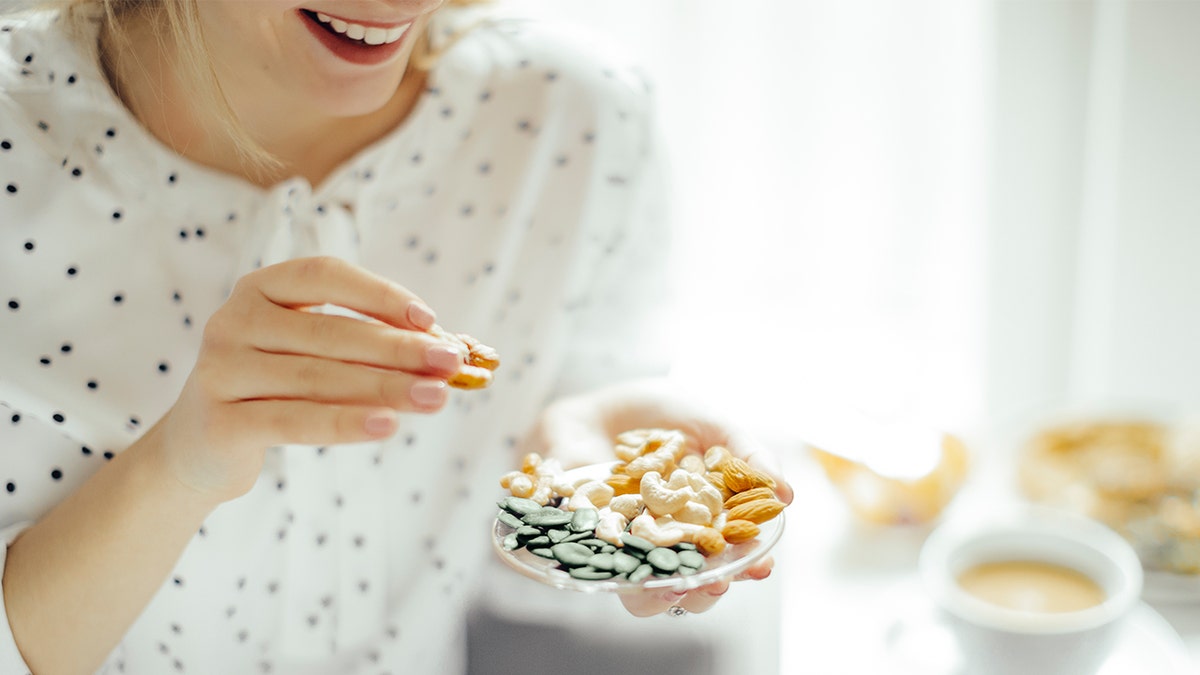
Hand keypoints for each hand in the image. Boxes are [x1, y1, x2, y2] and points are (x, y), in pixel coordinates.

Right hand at [157, 256, 461, 502]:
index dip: (379, 294)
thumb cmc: (277, 389)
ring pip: (318, 378)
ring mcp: (220, 370)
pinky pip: (294, 420)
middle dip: (399, 349)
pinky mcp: (219, 421)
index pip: (324, 275)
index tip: (430, 320)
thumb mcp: (316, 355)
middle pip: (331, 332)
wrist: (201, 447)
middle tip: (451, 364)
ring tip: (437, 398)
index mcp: (259, 288)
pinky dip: (345, 423)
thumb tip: (453, 347)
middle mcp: (233, 320)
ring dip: (386, 388)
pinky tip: (389, 427)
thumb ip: (372, 344)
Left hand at [525, 378, 792, 616]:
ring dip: (662, 595)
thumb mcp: (712, 425)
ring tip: (675, 584)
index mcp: (707, 521)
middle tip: (715, 582)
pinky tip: (628, 566)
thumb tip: (788, 494)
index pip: (731, 555)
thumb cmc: (662, 415)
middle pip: (693, 585)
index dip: (747, 566)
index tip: (760, 566)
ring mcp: (629, 546)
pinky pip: (602, 568)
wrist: (600, 404)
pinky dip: (615, 573)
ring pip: (646, 593)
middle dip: (707, 590)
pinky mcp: (590, 541)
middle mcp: (670, 542)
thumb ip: (746, 455)